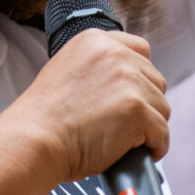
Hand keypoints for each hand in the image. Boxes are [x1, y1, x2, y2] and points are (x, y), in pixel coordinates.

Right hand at [10, 27, 170, 183]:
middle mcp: (115, 54)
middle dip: (145, 104)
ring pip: (161, 107)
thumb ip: (96, 70)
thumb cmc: (43, 120)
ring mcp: (128, 81)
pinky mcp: (137, 109)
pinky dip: (155, 147)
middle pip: (154, 80)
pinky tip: (139, 152)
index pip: (140, 51)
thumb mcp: (66, 72)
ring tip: (126, 140)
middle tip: (124, 124)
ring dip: (149, 126)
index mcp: (95, 41)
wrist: (33, 141)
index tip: (133, 95)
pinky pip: (162, 133)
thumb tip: (122, 86)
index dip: (140, 77)